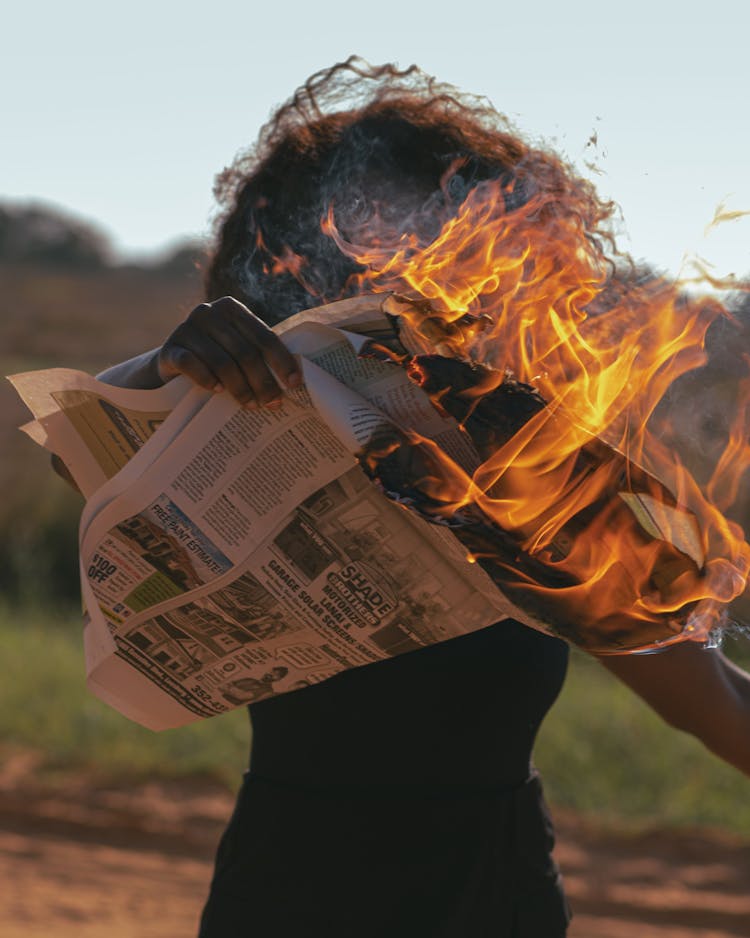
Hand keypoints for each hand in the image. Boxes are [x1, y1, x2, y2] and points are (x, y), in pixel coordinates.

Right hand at [158, 296, 301, 407]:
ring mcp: (186, 328)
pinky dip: (207, 380)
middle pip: (244, 352)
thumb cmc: (215, 354)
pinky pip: (192, 365)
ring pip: (222, 362)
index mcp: (231, 308)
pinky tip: (218, 391)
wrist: (174, 360)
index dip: (281, 361)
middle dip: (262, 381)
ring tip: (251, 405)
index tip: (294, 383)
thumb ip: (258, 353)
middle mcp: (208, 312)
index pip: (263, 336)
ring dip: (239, 387)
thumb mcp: (237, 346)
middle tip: (273, 403)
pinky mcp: (169, 349)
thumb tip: (292, 381)